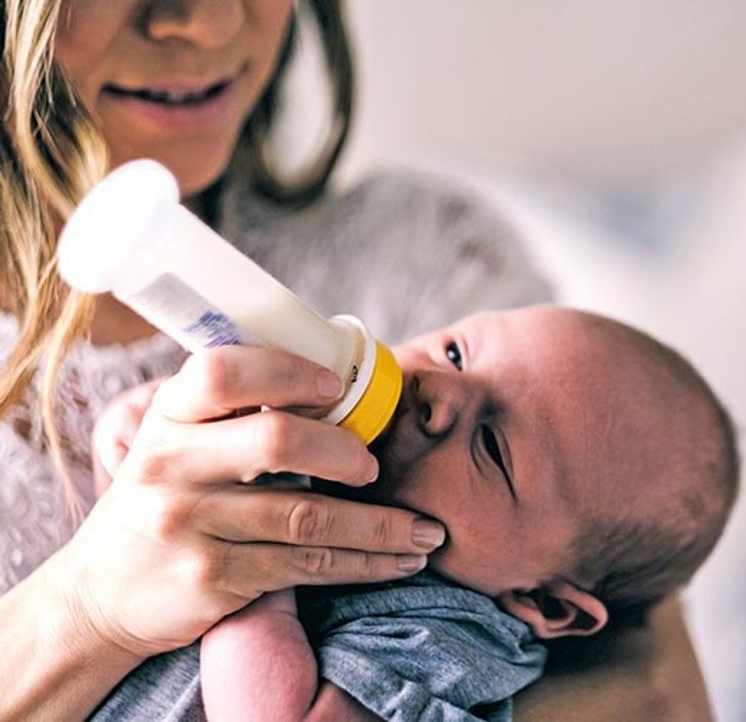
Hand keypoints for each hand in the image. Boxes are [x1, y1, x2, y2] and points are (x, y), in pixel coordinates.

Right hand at [56, 346, 442, 659]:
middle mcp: (172, 465)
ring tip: (426, 531)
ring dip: (381, 525)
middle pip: (277, 441)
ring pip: (307, 516)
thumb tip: (335, 384)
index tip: (336, 387)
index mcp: (169, 417)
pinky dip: (364, 564)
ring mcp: (191, 524)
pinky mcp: (213, 578)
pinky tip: (399, 560)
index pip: (224, 372)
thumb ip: (233, 415)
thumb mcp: (176, 444)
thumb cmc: (163, 501)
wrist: (99, 594)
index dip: (288, 373)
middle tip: (376, 467)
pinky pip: (306, 565)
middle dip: (345, 452)